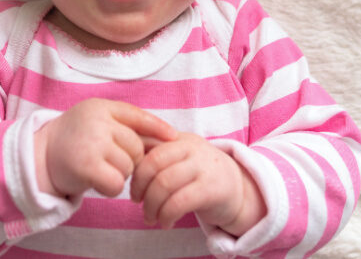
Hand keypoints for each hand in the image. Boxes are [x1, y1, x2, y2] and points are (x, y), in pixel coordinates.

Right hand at [35, 98, 176, 197]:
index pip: (137, 116)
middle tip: (109, 162)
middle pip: (137, 147)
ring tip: (99, 169)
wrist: (38, 157)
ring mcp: (92, 143)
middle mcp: (97, 121)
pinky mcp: (87, 166)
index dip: (158, 128)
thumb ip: (122, 124)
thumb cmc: (74, 141)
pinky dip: (112, 189)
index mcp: (101, 107)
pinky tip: (97, 182)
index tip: (174, 138)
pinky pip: (117, 184)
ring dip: (119, 175)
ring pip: (129, 167)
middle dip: (130, 160)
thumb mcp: (95, 121)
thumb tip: (166, 137)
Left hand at [130, 132, 265, 234]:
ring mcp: (203, 166)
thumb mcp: (179, 159)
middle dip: (139, 187)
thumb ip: (156, 155)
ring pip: (164, 184)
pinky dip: (166, 216)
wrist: (239, 189)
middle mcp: (191, 147)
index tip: (131, 185)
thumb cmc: (199, 175)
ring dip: (151, 206)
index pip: (146, 145)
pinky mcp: (212, 189)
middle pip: (152, 164)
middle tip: (136, 202)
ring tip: (149, 218)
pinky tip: (165, 223)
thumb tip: (121, 161)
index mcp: (178, 138)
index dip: (133, 168)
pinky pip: (179, 202)